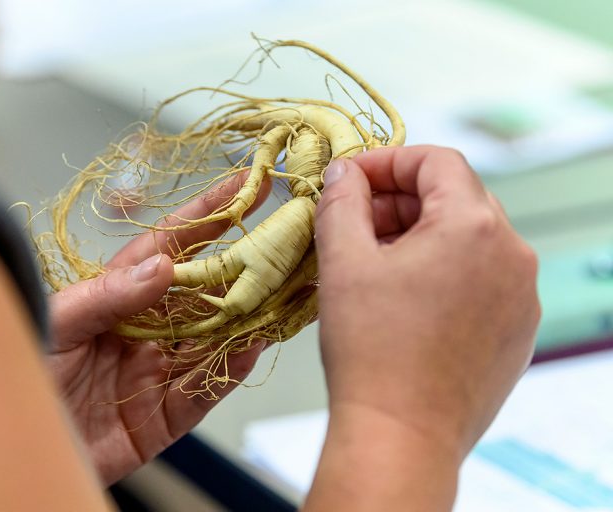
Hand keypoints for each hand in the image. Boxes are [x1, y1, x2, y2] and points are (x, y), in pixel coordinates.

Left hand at [46, 173, 269, 484]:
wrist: (3, 441)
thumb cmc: (15, 369)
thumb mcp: (55, 322)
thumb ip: (106, 296)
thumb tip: (163, 267)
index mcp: (119, 294)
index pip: (173, 244)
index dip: (210, 214)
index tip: (246, 184)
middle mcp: (147, 328)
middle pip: (207, 291)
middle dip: (248, 265)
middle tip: (287, 241)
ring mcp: (157, 370)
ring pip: (217, 339)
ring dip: (251, 316)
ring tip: (286, 290)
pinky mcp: (162, 416)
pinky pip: (204, 391)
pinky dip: (230, 371)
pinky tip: (252, 347)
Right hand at [306, 146, 539, 509]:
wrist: (401, 437)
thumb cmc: (371, 351)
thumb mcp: (343, 261)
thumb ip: (342, 201)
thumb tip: (344, 173)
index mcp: (475, 227)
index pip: (436, 161)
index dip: (387, 162)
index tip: (351, 181)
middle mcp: (513, 255)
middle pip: (456, 198)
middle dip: (400, 202)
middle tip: (355, 224)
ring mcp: (522, 297)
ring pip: (470, 240)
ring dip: (422, 238)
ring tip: (375, 265)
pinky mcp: (518, 332)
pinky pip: (482, 280)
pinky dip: (445, 273)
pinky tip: (404, 300)